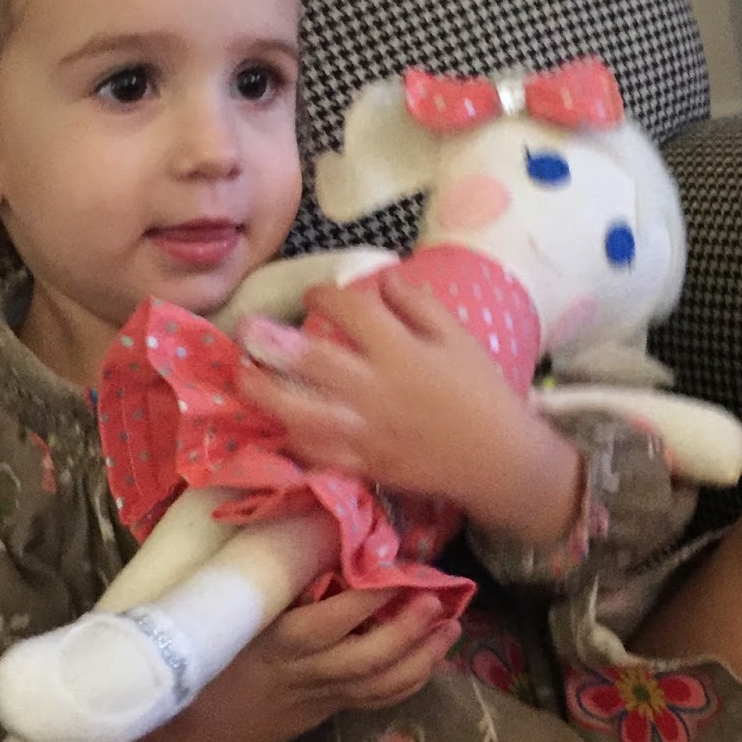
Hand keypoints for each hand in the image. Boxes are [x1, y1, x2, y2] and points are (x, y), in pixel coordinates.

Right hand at [122, 588, 455, 741]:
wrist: (197, 739)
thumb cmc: (210, 662)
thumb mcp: (230, 619)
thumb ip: (268, 583)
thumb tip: (312, 528)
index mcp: (278, 644)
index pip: (327, 622)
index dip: (365, 598)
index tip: (392, 564)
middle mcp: (307, 673)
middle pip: (367, 658)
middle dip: (407, 629)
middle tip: (437, 596)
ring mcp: (322, 697)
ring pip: (381, 684)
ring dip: (422, 656)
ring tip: (450, 625)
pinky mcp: (330, 711)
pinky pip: (378, 699)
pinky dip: (410, 680)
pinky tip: (433, 656)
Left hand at [237, 271, 581, 539]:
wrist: (497, 458)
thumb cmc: (480, 391)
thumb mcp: (458, 337)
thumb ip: (418, 304)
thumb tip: (382, 277)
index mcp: (402, 352)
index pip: (351, 313)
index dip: (324, 297)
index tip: (314, 295)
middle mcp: (377, 390)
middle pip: (312, 362)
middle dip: (273, 341)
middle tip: (247, 328)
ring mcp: (366, 432)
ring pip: (302, 413)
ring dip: (266, 393)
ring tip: (243, 376)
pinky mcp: (364, 464)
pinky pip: (318, 453)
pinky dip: (292, 437)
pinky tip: (275, 421)